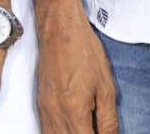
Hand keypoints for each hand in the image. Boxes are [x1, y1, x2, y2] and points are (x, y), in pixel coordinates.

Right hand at [29, 0, 116, 133]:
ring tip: (86, 130)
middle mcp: (55, 113)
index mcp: (74, 111)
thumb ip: (109, 121)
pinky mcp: (40, 102)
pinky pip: (46, 130)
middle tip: (96, 131)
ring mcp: (45, 109)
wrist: (60, 28)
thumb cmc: (83, 51)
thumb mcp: (106, 88)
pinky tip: (71, 130)